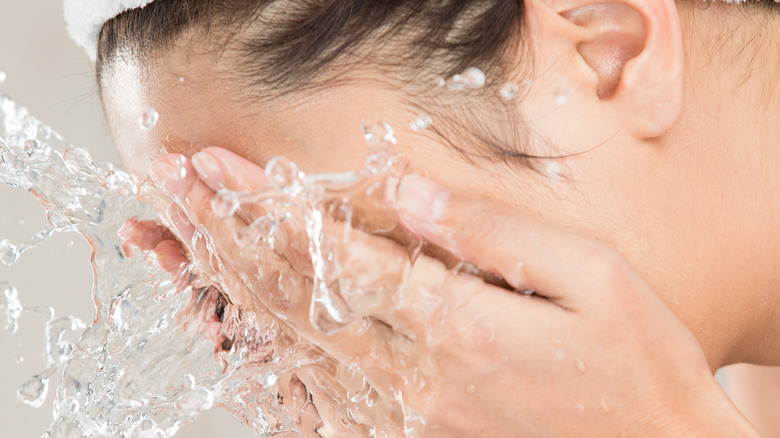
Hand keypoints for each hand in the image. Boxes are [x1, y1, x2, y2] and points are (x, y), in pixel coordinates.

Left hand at [148, 148, 758, 436]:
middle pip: (295, 300)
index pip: (339, 254)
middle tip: (174, 191)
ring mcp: (407, 420)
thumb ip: (493, 237)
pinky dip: (266, 364)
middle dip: (226, 237)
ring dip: (228, 294)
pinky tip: (235, 337)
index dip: (270, 206)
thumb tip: (411, 197)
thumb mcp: (594, 278)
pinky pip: (316, 406)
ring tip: (179, 248)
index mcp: (463, 327)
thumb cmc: (639, 367)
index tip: (220, 166)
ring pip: (291, 352)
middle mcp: (419, 378)